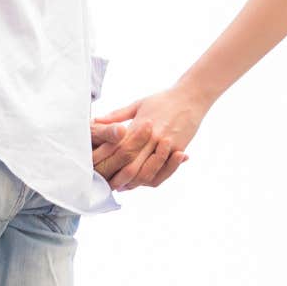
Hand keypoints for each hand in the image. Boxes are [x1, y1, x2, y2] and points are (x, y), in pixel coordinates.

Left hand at [90, 86, 206, 190]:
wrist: (191, 98)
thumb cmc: (163, 100)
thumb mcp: (138, 104)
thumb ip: (117, 116)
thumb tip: (96, 121)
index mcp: (139, 126)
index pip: (120, 149)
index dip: (109, 161)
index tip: (99, 169)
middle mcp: (152, 138)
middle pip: (133, 164)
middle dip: (120, 177)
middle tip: (109, 185)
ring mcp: (166, 145)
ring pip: (148, 171)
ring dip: (135, 182)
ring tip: (123, 187)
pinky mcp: (178, 150)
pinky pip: (164, 171)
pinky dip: (153, 178)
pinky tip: (143, 182)